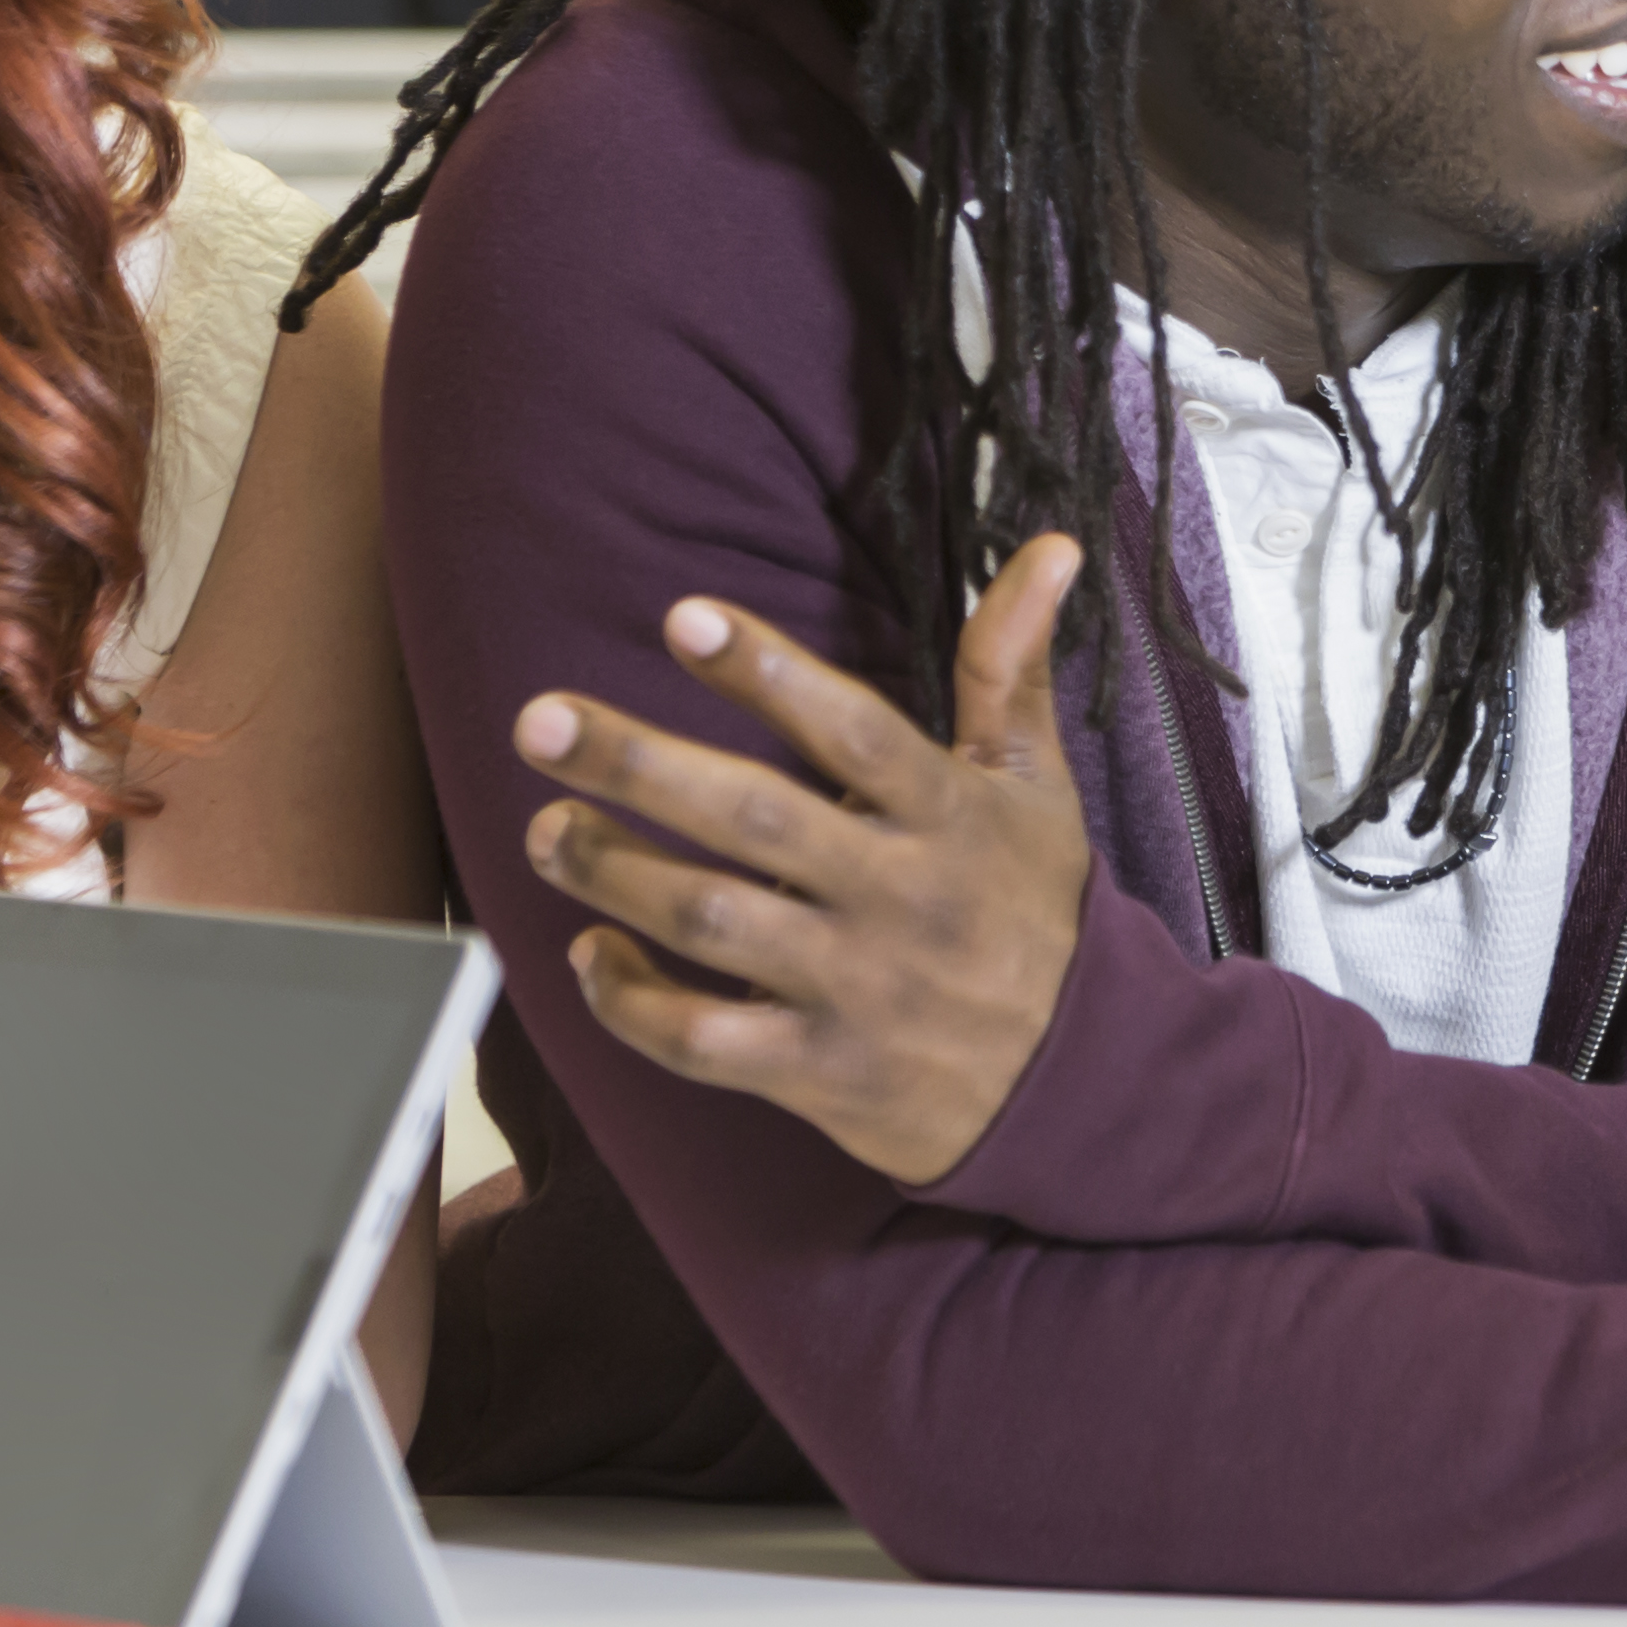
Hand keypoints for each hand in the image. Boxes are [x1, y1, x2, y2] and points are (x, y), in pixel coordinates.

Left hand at [512, 533, 1094, 1185]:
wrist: (1088, 1083)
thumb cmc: (1038, 910)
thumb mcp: (1035, 785)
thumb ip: (1010, 666)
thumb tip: (1049, 544)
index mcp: (949, 814)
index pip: (854, 729)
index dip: (768, 672)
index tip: (682, 617)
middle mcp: (899, 895)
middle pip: (755, 819)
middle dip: (638, 767)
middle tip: (538, 723)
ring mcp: (857, 989)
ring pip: (714, 924)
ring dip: (614, 873)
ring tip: (546, 830)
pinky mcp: (822, 1072)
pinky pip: (704, 1041)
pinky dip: (632, 1002)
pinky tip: (590, 953)